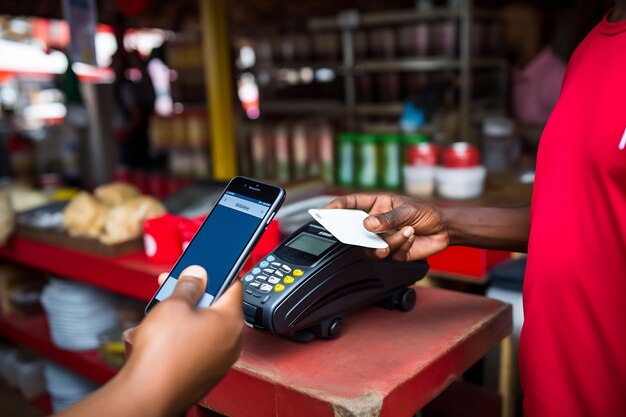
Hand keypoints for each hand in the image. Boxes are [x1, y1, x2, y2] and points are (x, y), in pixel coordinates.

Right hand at [122, 266, 242, 415]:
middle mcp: (231, 342)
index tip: (204, 266)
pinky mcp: (205, 373)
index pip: (234, 285)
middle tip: (175, 286)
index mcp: (231, 320)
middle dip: (195, 294)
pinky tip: (163, 334)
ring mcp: (219, 360)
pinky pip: (198, 346)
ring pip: (205, 327)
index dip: (217, 272)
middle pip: (217, 307)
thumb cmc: (163, 353)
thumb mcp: (174, 305)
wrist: (147, 395)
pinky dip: (183, 337)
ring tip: (163, 312)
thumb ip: (189, 285)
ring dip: (186, 315)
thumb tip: (198, 274)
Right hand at [326, 193, 448, 260]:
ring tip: (406, 231)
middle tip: (354, 234)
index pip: (352, 204)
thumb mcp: (407, 210)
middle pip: (356, 229)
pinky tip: (411, 236)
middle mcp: (377, 223)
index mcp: (377, 206)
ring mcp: (383, 238)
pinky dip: (402, 244)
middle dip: (354, 233)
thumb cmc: (425, 213)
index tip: (326, 211)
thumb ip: (387, 218)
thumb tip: (367, 225)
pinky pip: (390, 253)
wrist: (445, 230)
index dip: (337, 206)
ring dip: (389, 241)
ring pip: (373, 247)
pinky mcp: (393, 252)